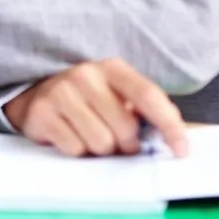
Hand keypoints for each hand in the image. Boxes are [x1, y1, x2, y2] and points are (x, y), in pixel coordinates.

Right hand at [3, 58, 188, 157]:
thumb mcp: (116, 95)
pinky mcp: (41, 112)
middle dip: (126, 145)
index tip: (182, 150)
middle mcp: (85, 75)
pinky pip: (75, 149)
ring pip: (101, 143)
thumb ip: (143, 112)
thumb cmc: (88, 100)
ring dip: (99, 149)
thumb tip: (177, 141)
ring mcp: (60, 92)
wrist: (36, 94)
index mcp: (111, 68)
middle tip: (117, 141)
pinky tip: (69, 135)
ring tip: (89, 135)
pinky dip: (77, 150)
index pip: (148, 95)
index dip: (169, 125)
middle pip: (125, 128)